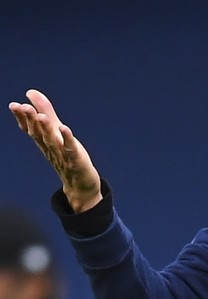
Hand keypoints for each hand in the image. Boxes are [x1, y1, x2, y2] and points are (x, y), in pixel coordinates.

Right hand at [9, 89, 101, 211]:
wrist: (80, 183)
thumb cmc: (66, 155)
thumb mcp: (55, 131)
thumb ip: (44, 111)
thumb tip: (30, 92)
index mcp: (43, 141)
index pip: (30, 128)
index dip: (22, 117)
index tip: (13, 105)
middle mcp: (50, 147)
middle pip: (38, 133)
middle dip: (30, 120)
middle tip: (23, 107)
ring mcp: (62, 155)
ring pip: (51, 141)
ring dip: (45, 129)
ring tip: (40, 116)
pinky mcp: (76, 160)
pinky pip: (71, 149)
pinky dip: (67, 139)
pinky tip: (65, 128)